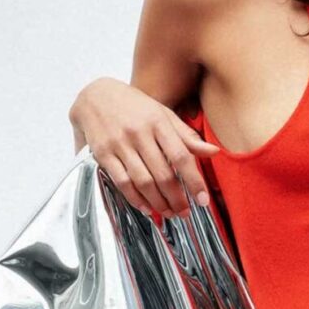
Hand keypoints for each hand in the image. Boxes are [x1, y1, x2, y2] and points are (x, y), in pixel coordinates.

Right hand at [69, 77, 220, 217]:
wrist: (95, 95)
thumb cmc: (134, 106)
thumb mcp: (163, 114)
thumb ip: (186, 136)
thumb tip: (214, 152)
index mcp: (159, 122)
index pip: (181, 156)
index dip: (194, 181)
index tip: (203, 200)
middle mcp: (140, 134)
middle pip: (163, 174)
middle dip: (177, 198)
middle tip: (185, 212)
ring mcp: (120, 144)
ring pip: (143, 181)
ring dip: (158, 202)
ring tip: (169, 212)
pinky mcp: (103, 154)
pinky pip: (122, 182)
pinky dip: (135, 198)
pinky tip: (147, 208)